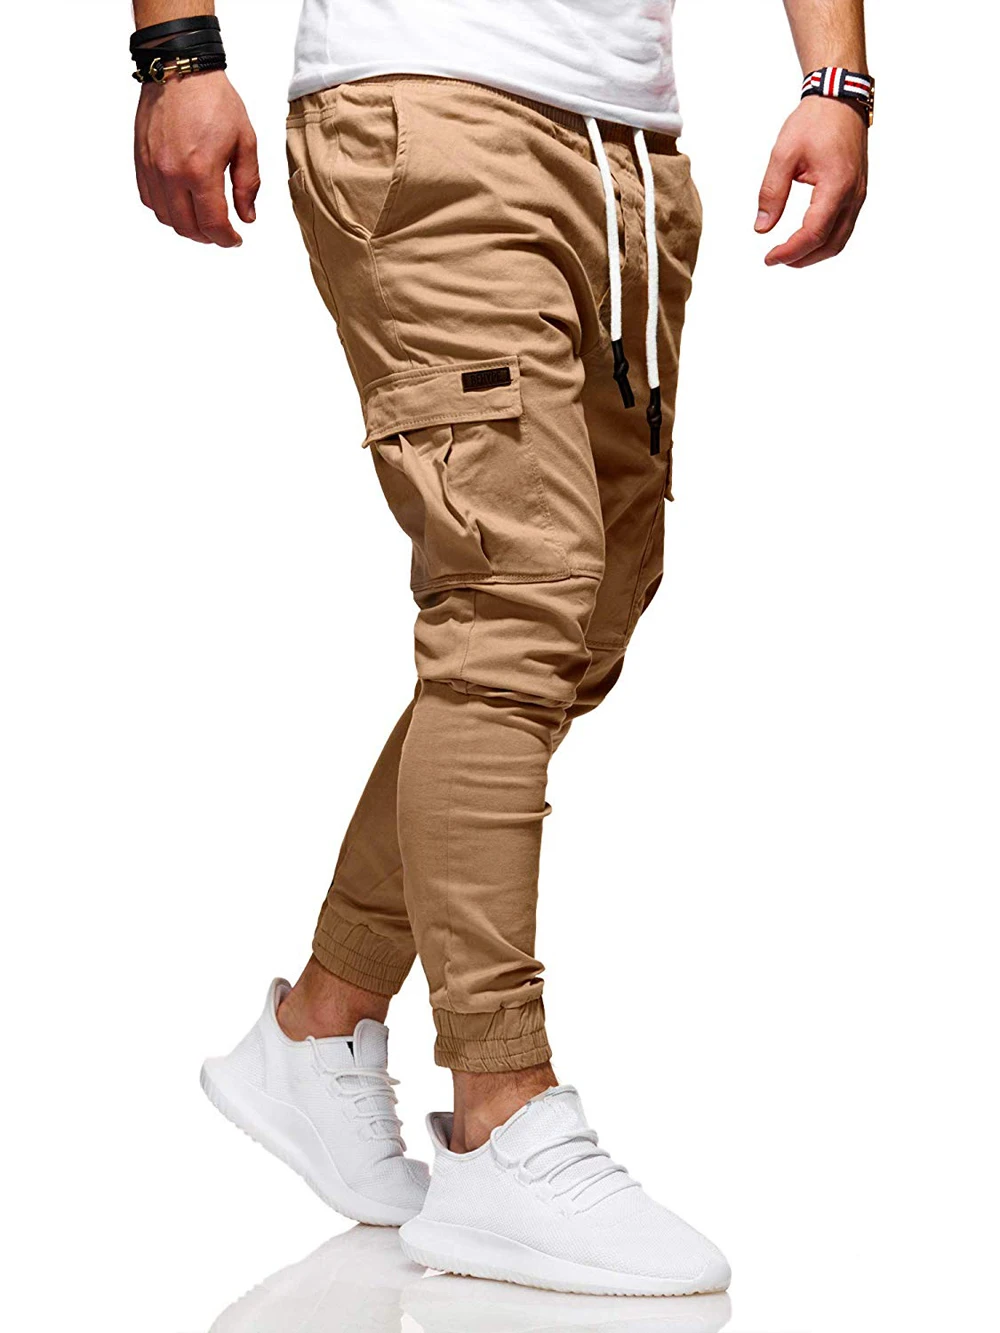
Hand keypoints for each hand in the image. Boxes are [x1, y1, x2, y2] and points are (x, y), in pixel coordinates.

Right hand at [134, 71, 259, 247]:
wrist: (179, 69)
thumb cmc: (214, 100)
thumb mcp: (245, 142)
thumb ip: (248, 184)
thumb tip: (247, 216)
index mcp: (200, 171)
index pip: (212, 224)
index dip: (227, 239)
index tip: (235, 239)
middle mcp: (171, 174)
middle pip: (187, 227)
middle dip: (208, 237)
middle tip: (221, 234)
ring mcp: (152, 168)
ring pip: (166, 218)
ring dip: (186, 227)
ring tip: (202, 221)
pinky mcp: (140, 160)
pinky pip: (150, 199)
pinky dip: (166, 210)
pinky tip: (181, 204)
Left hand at [755, 96, 867, 267]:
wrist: (840, 98)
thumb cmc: (815, 121)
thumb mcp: (783, 154)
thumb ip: (771, 193)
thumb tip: (761, 228)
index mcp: (836, 186)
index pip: (814, 233)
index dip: (790, 251)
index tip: (769, 258)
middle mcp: (853, 194)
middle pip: (830, 245)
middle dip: (802, 258)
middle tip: (776, 259)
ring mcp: (858, 194)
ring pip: (840, 240)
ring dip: (815, 253)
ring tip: (789, 253)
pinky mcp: (857, 192)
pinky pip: (844, 227)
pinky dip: (825, 240)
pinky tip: (806, 238)